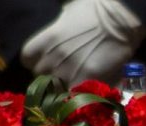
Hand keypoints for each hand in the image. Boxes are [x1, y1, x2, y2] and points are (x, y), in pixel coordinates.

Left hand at [22, 0, 145, 84]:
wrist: (118, 21)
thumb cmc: (94, 11)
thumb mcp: (66, 15)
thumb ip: (56, 30)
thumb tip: (57, 35)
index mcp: (46, 39)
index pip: (27, 59)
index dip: (34, 62)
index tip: (44, 63)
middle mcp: (53, 56)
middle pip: (40, 75)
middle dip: (49, 75)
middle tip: (61, 73)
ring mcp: (69, 69)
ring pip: (57, 88)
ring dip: (63, 86)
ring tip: (74, 82)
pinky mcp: (87, 79)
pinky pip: (75, 94)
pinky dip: (78, 95)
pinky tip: (84, 89)